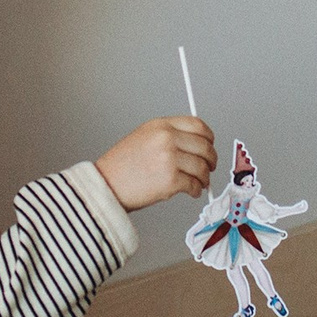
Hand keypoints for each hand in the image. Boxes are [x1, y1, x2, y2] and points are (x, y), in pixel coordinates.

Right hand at [96, 116, 214, 210]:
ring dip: (204, 177)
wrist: (106, 185)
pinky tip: (191, 191)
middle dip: (211, 160)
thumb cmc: (121, 166)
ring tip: (199, 182)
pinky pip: (194, 185)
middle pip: (204, 147)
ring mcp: (169, 159)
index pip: (197, 125)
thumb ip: (169, 135)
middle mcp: (166, 139)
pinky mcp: (171, 180)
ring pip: (202, 167)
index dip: (209, 137)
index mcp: (160, 126)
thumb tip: (196, 144)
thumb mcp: (144, 137)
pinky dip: (196, 190)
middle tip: (210, 167)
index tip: (210, 145)